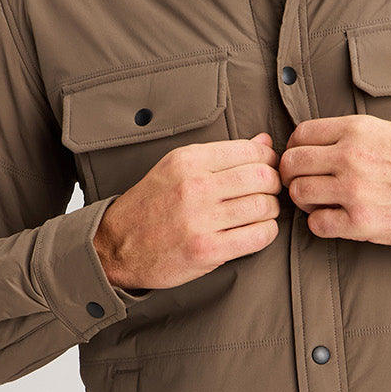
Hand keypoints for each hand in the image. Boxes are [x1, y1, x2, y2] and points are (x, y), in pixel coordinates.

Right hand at [93, 132, 280, 289]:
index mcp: (188, 160)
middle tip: (269, 193)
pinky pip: (259, 236)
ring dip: (271, 210)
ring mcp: (200, 220)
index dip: (269, 161)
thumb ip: (223, 154)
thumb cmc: (151, 204)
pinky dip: (267, 232)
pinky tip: (256, 231)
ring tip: (261, 213)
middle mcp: (194, 186)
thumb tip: (265, 142)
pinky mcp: (207, 250)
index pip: (251, 151)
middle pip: (263, 177)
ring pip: (265, 206)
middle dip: (274, 185)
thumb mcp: (178, 168)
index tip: (268, 170)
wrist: (116, 245)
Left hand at [279, 115, 390, 247]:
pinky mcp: (362, 222)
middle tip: (304, 183)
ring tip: (322, 202)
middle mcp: (351, 156)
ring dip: (305, 201)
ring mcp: (354, 190)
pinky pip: (317, 224)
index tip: (301, 159)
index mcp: (356, 129)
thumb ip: (348, 135)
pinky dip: (321, 223)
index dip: (294, 148)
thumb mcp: (386, 130)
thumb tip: (311, 145)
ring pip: (299, 193)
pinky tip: (336, 219)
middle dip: (292, 175)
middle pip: (291, 164)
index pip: (300, 134)